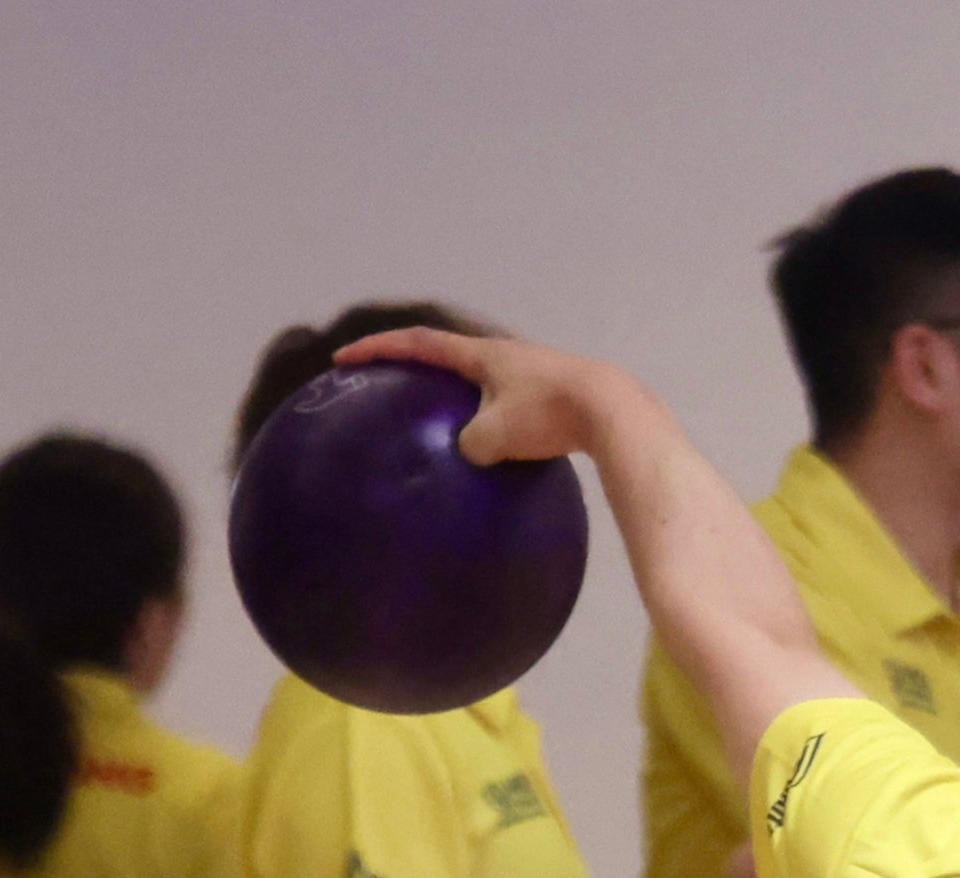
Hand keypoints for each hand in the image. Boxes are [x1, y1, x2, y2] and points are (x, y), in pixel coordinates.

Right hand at [334, 325, 606, 470]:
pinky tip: (498, 450)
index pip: (419, 343)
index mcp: (482, 355)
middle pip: (451, 357)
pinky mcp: (557, 397)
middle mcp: (506, 356)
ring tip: (444, 422)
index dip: (379, 350)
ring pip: (485, 384)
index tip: (345, 359)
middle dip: (420, 368)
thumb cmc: (549, 414)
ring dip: (461, 399)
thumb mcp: (495, 434)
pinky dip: (494, 421)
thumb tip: (469, 451)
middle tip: (394, 385)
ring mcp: (533, 374)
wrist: (614, 412)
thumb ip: (469, 443)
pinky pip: (512, 407)